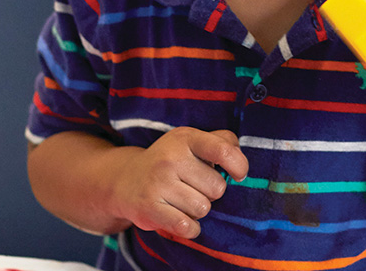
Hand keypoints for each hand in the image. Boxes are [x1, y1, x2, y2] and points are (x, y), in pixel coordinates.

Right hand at [110, 127, 247, 238]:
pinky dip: (189, 227)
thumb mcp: (191, 142)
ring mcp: (158, 183)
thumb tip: (240, 160)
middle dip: (210, 192)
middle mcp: (170, 158)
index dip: (239, 166)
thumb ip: (221, 142)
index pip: (223, 151)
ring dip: (197, 209)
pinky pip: (187, 227)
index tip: (237, 174)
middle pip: (217, 188)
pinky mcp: (149, 209)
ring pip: (203, 209)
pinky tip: (179, 216)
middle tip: (192, 186)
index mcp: (185, 138)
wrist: (125, 180)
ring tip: (181, 199)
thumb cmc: (170, 161)